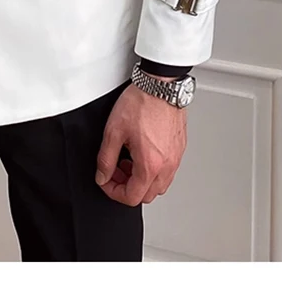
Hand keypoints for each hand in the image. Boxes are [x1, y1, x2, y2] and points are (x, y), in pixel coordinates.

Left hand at [94, 80, 186, 205]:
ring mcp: (176, 157)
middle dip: (127, 187)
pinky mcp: (179, 148)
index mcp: (150, 165)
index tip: (106, 180)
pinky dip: (152, 168)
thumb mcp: (113, 131)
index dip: (114, 192)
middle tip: (115, 170)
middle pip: (147, 195)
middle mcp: (167, 165)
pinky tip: (141, 150)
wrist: (161, 85)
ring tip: (128, 159)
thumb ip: (105, 158)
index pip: (132, 197)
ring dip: (141, 179)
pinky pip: (167, 170)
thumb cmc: (141, 102)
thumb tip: (102, 175)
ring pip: (159, 184)